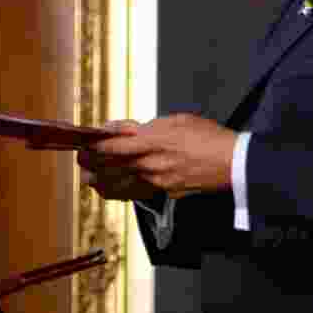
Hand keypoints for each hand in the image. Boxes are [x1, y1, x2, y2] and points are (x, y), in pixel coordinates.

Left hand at [83, 114, 236, 196]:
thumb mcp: (177, 120)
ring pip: (120, 182)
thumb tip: (126, 130)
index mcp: (153, 141)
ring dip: (100, 180)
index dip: (96, 146)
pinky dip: (118, 191)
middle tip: (80, 160)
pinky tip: (107, 190)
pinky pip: (135, 192)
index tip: (85, 143)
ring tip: (87, 178)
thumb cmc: (208, 136)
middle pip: (112, 165)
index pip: (114, 145)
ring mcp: (156, 180)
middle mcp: (151, 163)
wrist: (232, 163)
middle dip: (92, 163)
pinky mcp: (165, 191)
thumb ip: (148, 127)